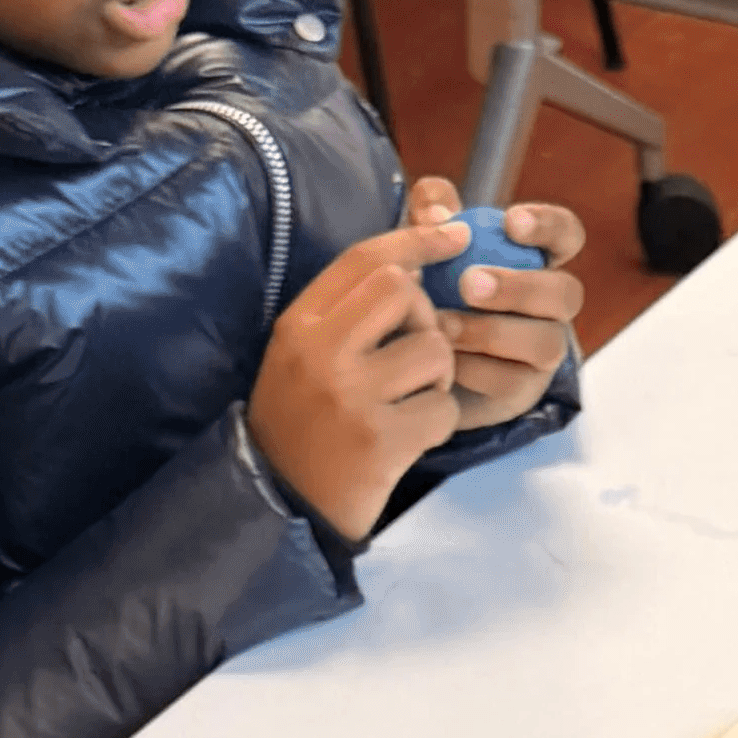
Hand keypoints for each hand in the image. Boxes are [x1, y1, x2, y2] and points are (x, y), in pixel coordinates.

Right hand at [247, 214, 464, 541]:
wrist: (283, 503)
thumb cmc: (303, 424)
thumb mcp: (304, 357)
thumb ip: (346, 312)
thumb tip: (413, 260)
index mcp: (299, 325)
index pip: (363, 259)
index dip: (416, 238)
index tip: (454, 234)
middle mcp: (320, 353)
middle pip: (402, 290)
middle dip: (426, 318)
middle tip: (415, 356)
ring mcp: (350, 396)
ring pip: (434, 350)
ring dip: (438, 378)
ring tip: (411, 401)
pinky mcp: (381, 440)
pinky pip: (444, 408)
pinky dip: (440, 422)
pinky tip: (413, 436)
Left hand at [413, 176, 583, 429]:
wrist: (417, 357)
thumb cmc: (431, 285)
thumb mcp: (427, 243)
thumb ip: (430, 213)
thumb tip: (438, 214)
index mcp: (536, 260)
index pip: (565, 234)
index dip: (549, 226)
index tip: (510, 222)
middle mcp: (551, 306)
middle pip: (566, 293)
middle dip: (520, 287)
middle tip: (468, 283)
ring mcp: (542, 351)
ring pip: (546, 343)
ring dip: (493, 331)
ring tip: (443, 324)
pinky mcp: (522, 391)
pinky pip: (513, 383)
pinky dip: (475, 370)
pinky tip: (442, 358)